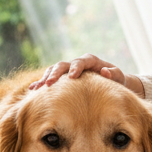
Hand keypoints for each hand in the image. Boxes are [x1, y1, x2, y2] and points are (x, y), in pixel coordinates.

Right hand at [28, 54, 143, 97]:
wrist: (111, 82)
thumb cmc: (117, 80)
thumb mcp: (119, 77)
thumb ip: (114, 73)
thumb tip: (104, 71)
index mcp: (90, 60)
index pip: (81, 62)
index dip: (76, 68)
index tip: (72, 77)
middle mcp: (77, 63)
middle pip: (63, 65)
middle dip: (55, 74)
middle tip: (48, 84)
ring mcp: (68, 70)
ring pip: (53, 71)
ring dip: (44, 79)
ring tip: (36, 88)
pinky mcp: (63, 79)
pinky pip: (51, 79)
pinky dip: (42, 84)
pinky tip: (32, 91)